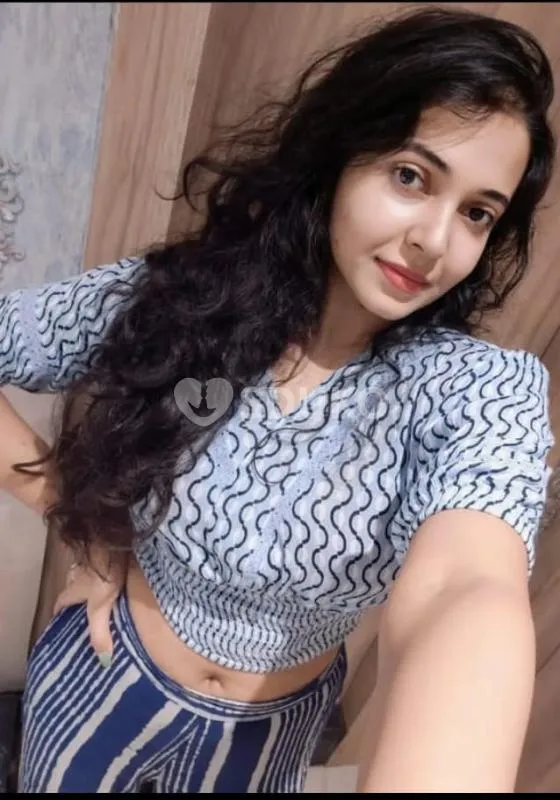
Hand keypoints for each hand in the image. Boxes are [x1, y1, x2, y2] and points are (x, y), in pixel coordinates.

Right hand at [53, 546, 127, 667]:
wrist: (116, 541)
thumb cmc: (104, 575)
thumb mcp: (101, 606)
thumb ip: (100, 631)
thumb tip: (102, 660)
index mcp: (73, 588)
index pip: (60, 603)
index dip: (60, 613)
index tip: (61, 624)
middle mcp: (77, 574)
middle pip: (72, 589)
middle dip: (76, 600)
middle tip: (83, 613)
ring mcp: (91, 562)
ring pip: (86, 577)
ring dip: (90, 586)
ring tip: (100, 598)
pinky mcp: (106, 553)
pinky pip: (100, 567)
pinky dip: (104, 575)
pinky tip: (115, 579)